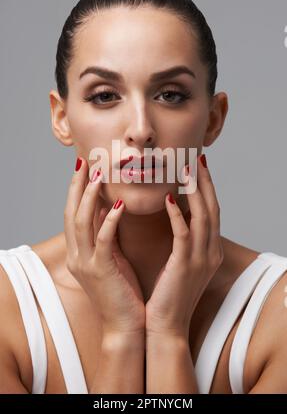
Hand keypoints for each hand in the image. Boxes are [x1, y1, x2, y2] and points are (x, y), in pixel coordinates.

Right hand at [64, 157, 144, 336]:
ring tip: (98, 176)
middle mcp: (77, 256)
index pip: (73, 214)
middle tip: (84, 162)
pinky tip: (119, 204)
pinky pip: (102, 240)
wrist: (126, 325)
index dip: (77, 190)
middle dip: (76, 186)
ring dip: (89, 197)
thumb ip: (107, 235)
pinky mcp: (100, 271)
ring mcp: (86, 264)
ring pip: (81, 223)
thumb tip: (111, 208)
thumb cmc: (122, 290)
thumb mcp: (111, 258)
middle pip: (71, 213)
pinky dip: (109, 220)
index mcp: (80, 252)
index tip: (84, 168)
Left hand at [145, 154, 223, 339]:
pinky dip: (177, 215)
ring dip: (194, 191)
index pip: (211, 211)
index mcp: (210, 250)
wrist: (166, 326)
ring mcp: (200, 259)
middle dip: (204, 181)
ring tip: (184, 169)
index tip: (198, 166)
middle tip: (196, 158)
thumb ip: (183, 239)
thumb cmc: (169, 293)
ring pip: (202, 217)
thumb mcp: (182, 262)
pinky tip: (167, 199)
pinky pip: (183, 234)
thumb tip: (175, 214)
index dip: (206, 187)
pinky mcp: (185, 266)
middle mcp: (210, 251)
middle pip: (211, 208)